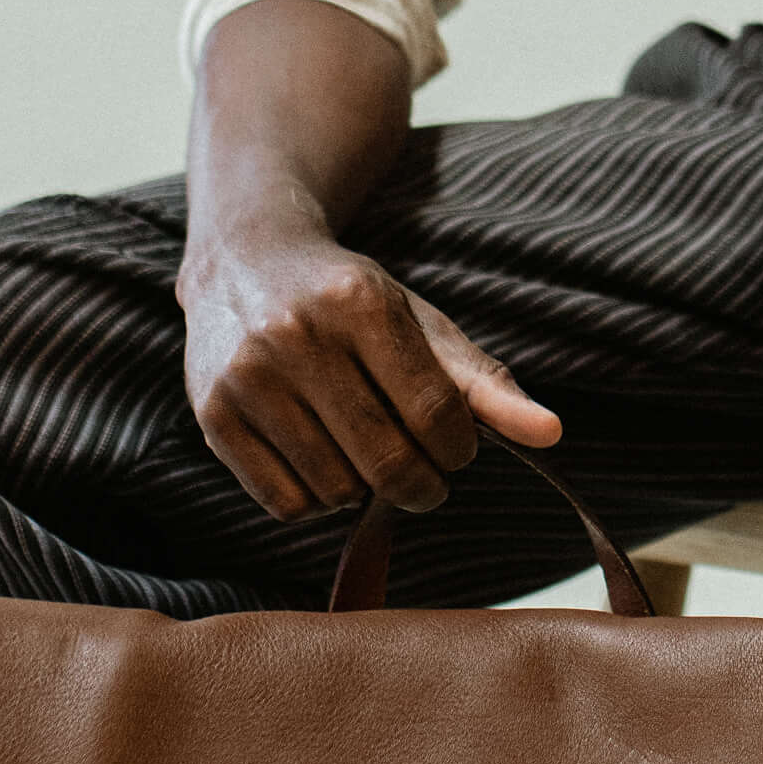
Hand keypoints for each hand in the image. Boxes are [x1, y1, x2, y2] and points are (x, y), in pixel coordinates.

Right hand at [180, 215, 561, 518]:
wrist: (245, 261)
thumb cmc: (349, 301)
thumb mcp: (419, 324)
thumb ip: (484, 383)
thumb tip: (551, 434)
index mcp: (361, 303)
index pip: (435, 414)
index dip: (459, 449)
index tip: (457, 447)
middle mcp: (296, 335)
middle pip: (385, 461)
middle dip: (420, 484)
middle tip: (423, 475)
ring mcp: (246, 376)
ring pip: (334, 489)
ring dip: (362, 490)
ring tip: (361, 451)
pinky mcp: (212, 414)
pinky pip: (284, 502)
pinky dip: (314, 500)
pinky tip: (320, 459)